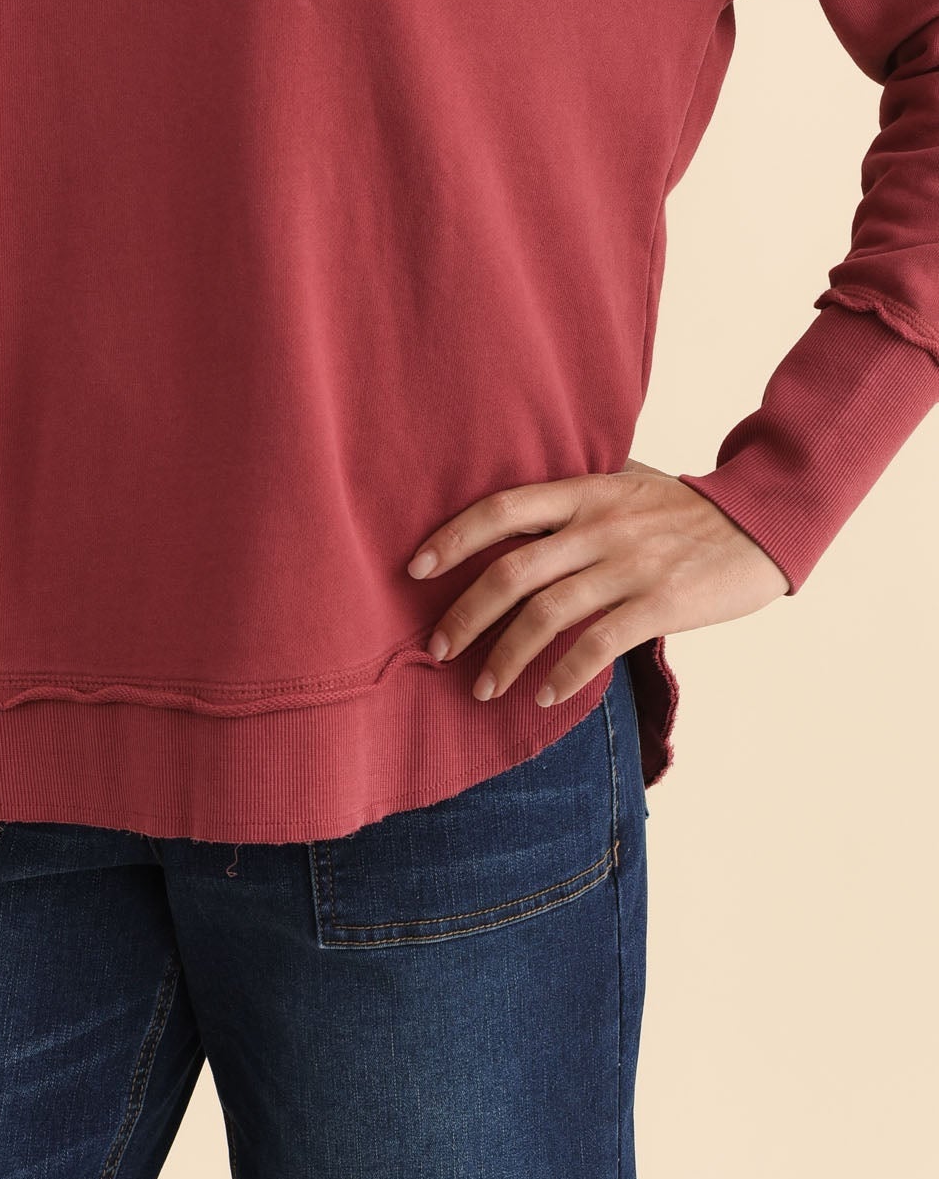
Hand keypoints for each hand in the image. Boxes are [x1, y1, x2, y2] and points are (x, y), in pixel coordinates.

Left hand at [408, 457, 791, 706]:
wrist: (763, 521)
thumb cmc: (688, 507)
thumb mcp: (627, 482)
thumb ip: (577, 497)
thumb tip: (519, 513)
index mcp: (585, 493)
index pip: (502, 509)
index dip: (453, 538)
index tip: (415, 568)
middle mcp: (599, 527)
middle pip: (511, 572)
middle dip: (465, 615)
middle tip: (438, 647)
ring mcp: (629, 566)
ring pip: (547, 616)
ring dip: (505, 656)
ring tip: (482, 687)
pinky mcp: (660, 604)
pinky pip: (598, 645)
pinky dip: (564, 676)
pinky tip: (544, 696)